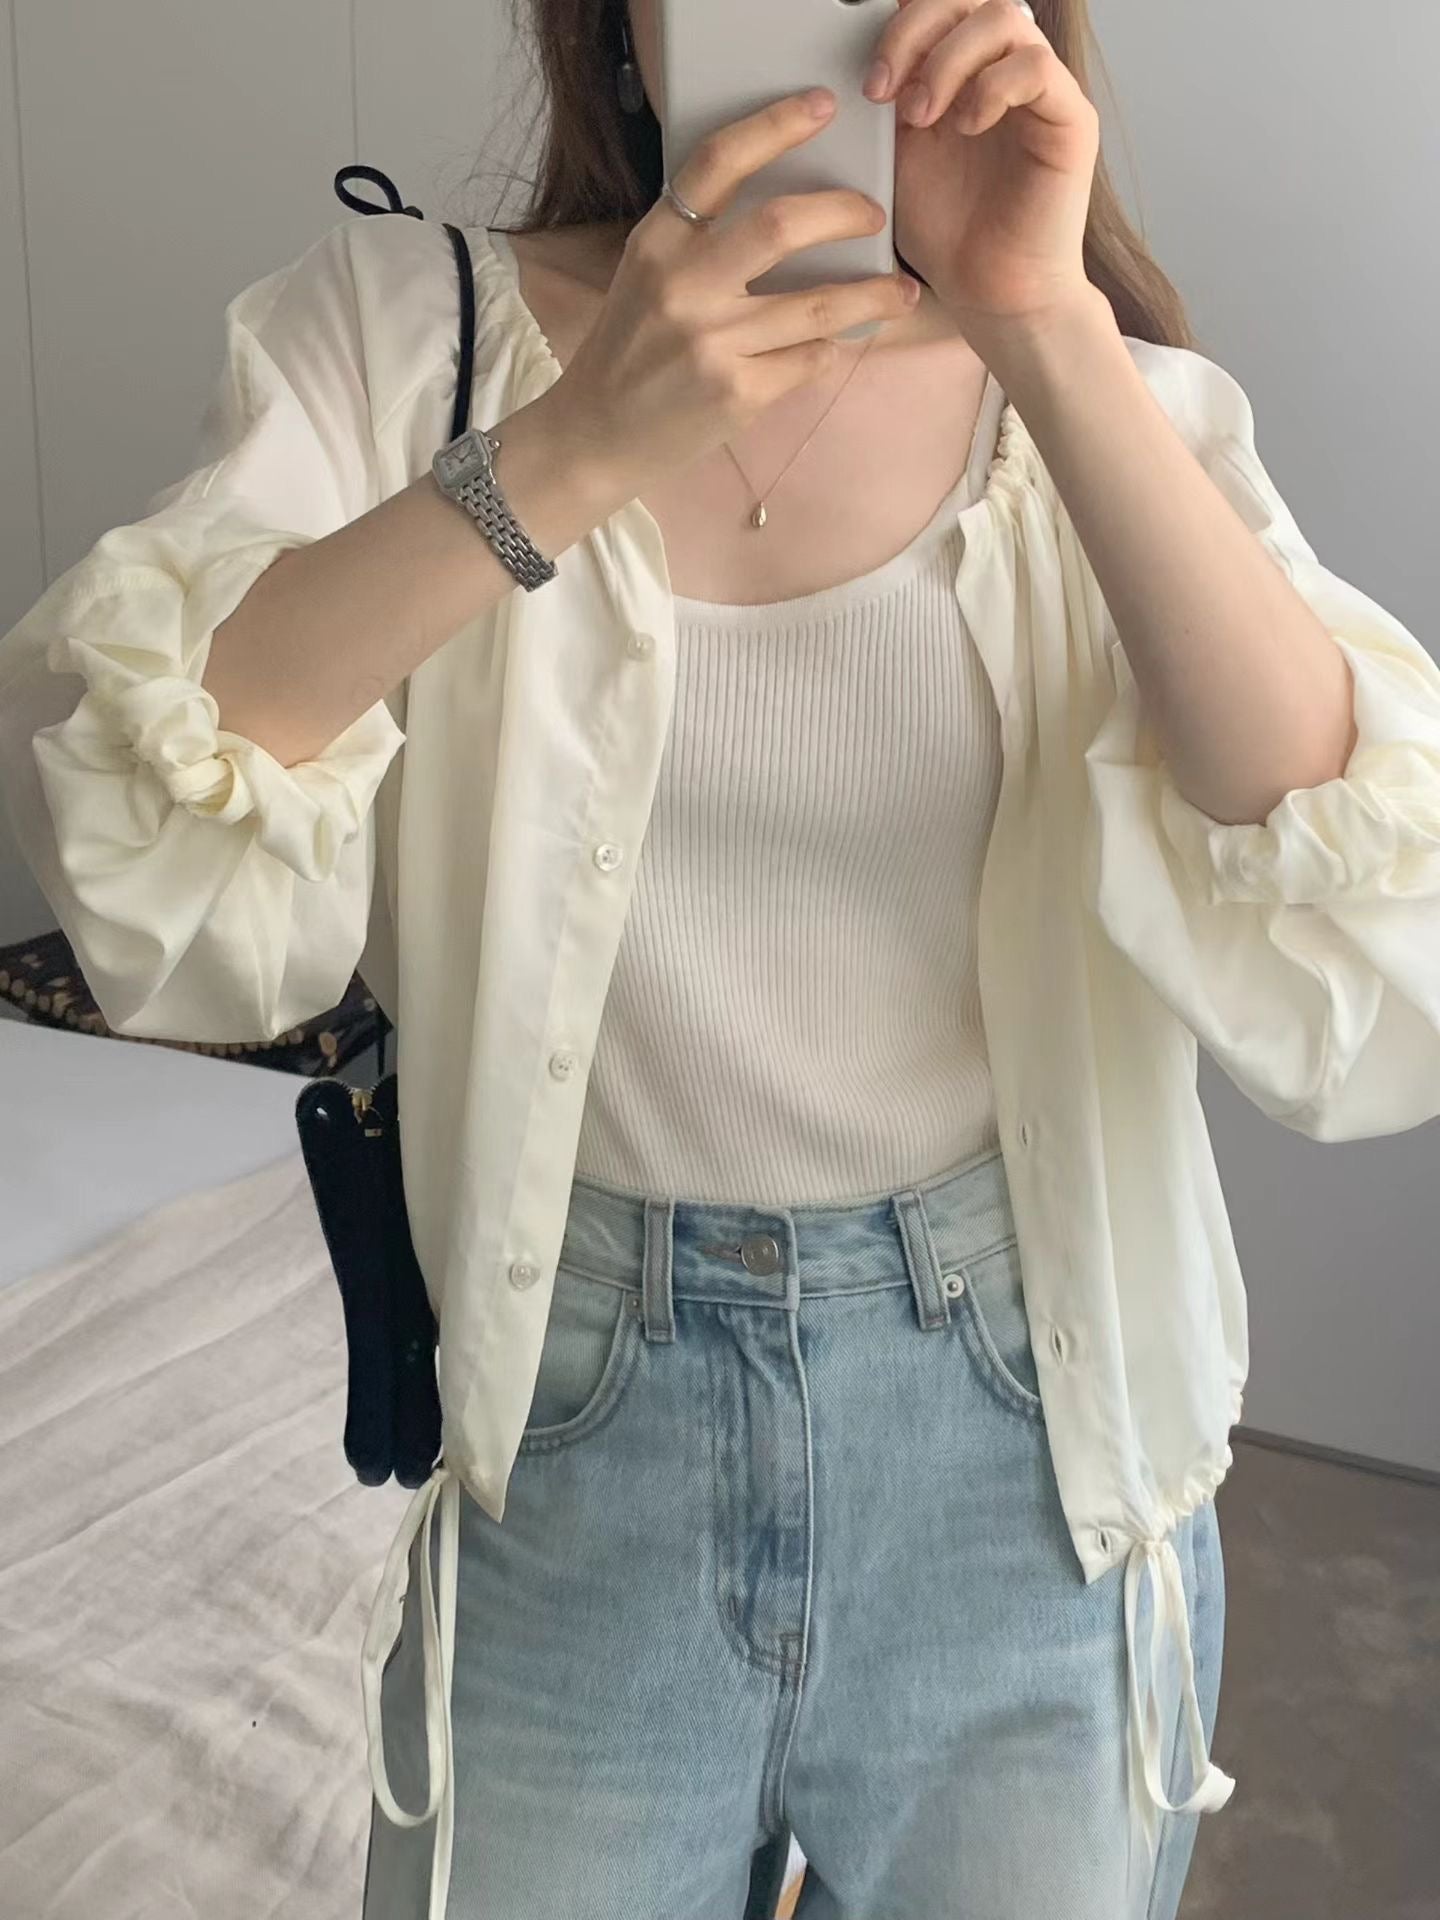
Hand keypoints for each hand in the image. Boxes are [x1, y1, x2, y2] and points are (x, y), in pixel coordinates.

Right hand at [553, 88, 919, 496]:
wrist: (598, 434)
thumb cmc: (631, 349)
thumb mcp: (647, 275)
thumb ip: (698, 239)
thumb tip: (791, 209)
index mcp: (657, 243)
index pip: (718, 164)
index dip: (776, 125)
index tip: (822, 107)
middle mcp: (683, 287)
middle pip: (782, 226)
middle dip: (845, 213)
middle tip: (874, 216)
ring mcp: (711, 344)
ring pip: (818, 307)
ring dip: (872, 297)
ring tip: (901, 293)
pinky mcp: (737, 394)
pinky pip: (809, 360)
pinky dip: (828, 351)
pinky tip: (831, 346)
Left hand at [866, 0, 1100, 331]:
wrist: (989, 294)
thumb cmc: (949, 234)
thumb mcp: (896, 156)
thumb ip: (889, 101)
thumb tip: (863, 57)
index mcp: (963, 72)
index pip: (939, 7)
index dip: (901, 23)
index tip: (869, 81)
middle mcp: (1003, 70)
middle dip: (915, 31)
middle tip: (884, 88)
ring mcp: (1041, 92)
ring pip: (1004, 18)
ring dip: (949, 61)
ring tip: (922, 117)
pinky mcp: (1070, 120)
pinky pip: (1036, 68)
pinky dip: (992, 88)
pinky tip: (967, 127)